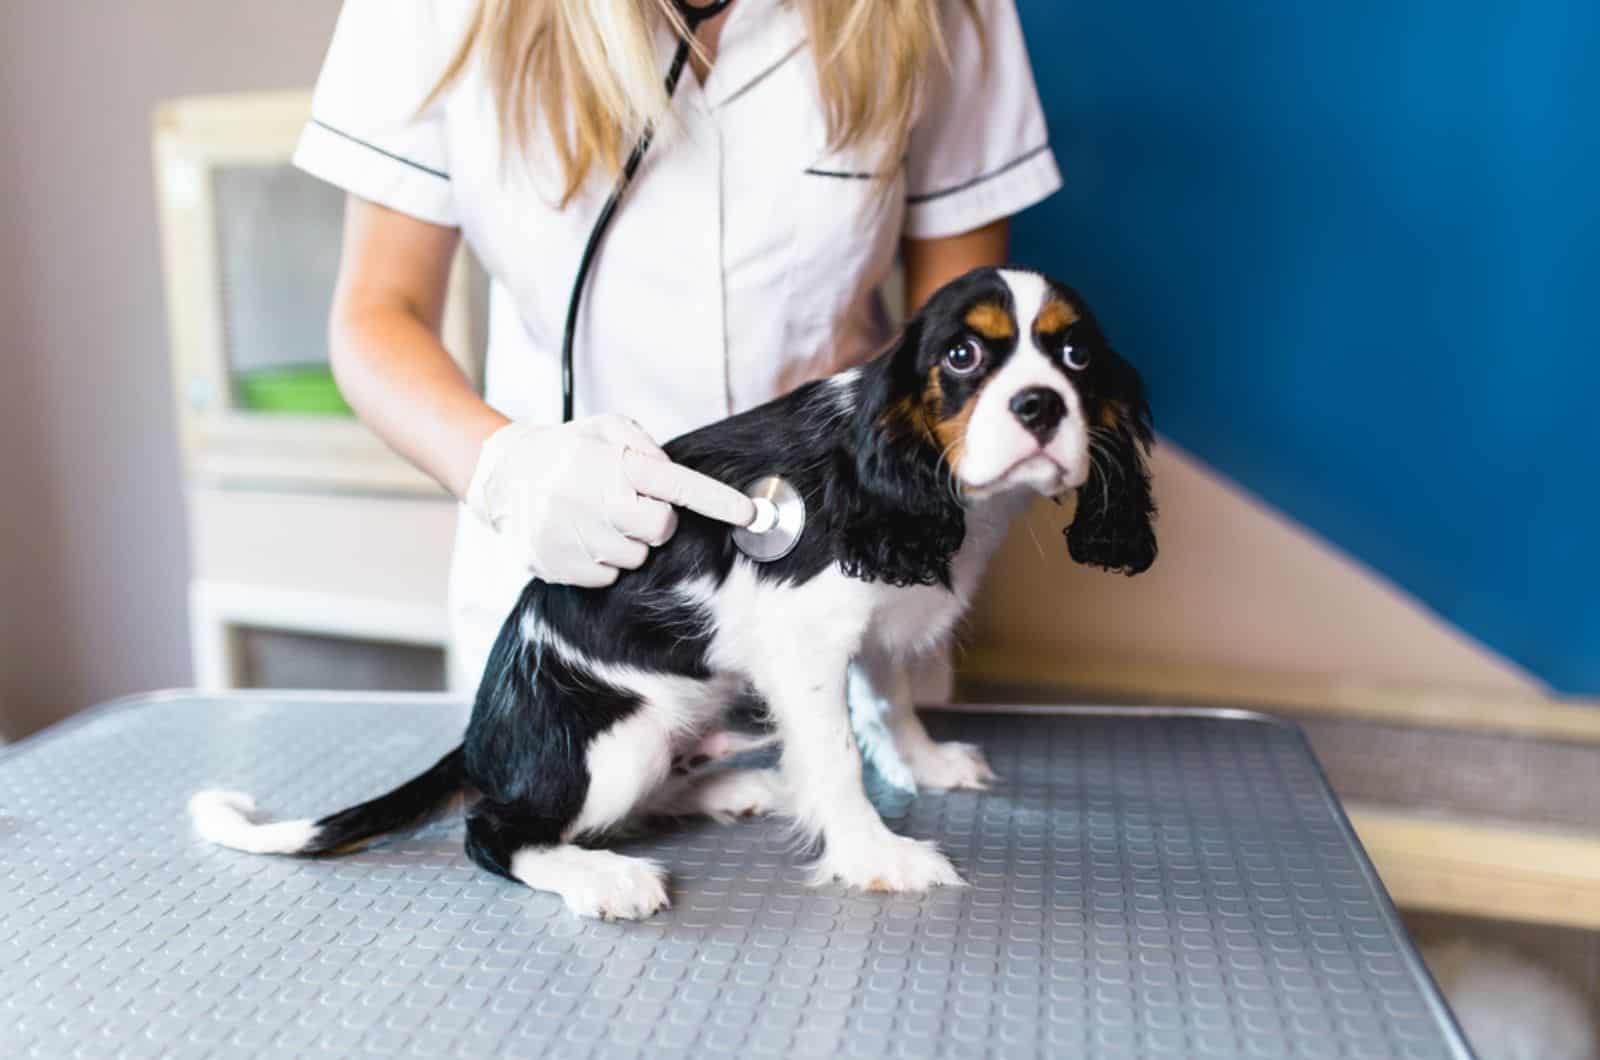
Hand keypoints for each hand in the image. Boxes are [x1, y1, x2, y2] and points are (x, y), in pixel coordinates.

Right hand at [465, 415, 755, 586]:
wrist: (502, 476)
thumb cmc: (567, 450)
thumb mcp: (606, 428)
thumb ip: (644, 445)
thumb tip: (672, 474)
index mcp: (613, 465)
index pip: (677, 486)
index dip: (718, 502)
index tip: (749, 513)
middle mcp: (595, 502)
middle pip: (660, 529)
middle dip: (654, 520)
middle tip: (627, 502)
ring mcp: (575, 537)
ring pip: (634, 558)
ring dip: (624, 541)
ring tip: (595, 516)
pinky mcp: (558, 565)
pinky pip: (606, 577)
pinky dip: (600, 561)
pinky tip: (579, 536)